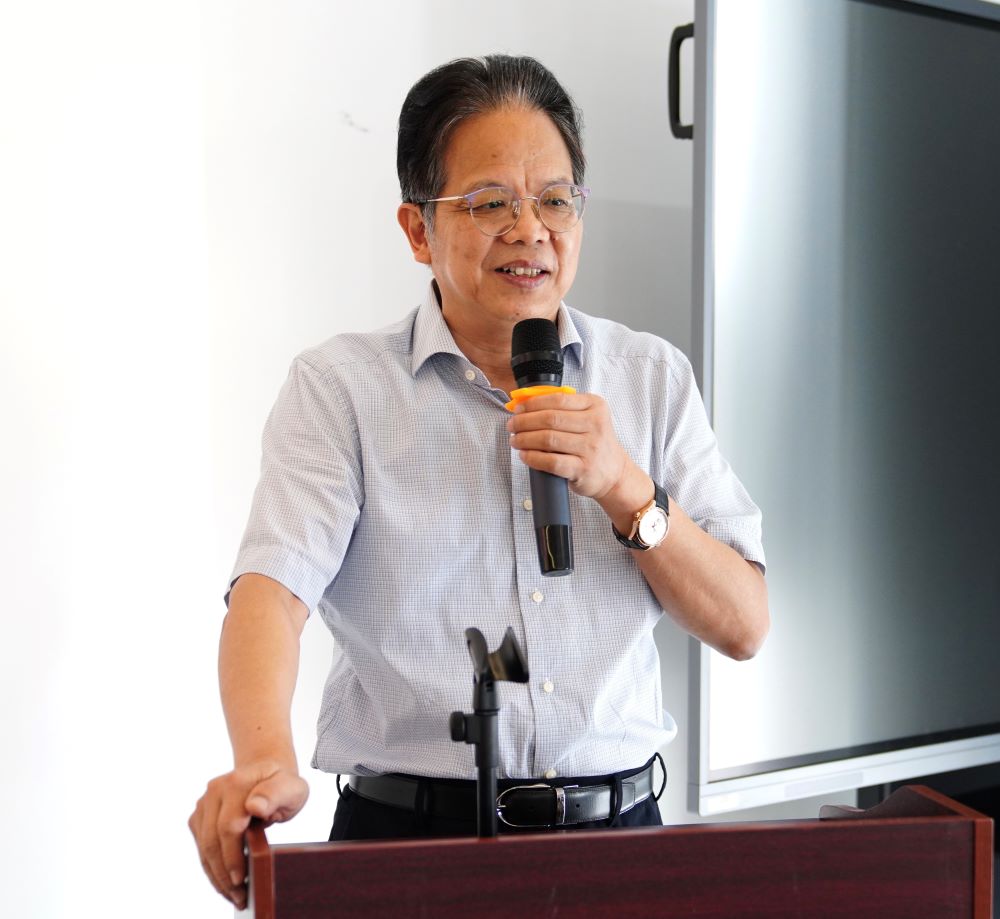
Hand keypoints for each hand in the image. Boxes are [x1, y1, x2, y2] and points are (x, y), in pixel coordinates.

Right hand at [189, 762, 308, 909]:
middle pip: (212, 840)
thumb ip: (276, 794)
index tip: (242, 879)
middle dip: (224, 873)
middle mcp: (215, 790)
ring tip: (234, 895)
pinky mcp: (200, 816)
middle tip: (239, 896)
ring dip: (216, 875)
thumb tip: (255, 806)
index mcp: (237, 782)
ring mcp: (205, 803)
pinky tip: (225, 882)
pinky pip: (202, 846)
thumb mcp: (291, 787)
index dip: (233, 855)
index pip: (229, 826)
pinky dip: (212, 867)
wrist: (266, 771)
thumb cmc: (282, 783)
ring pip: (204, 847)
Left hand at [506, 391, 628, 500]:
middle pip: (550, 419)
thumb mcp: (588, 418)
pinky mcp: (583, 469)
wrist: (614, 473)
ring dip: (525, 439)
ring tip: (515, 440)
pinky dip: (533, 458)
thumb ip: (564, 408)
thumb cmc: (595, 444)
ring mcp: (590, 448)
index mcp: (595, 406)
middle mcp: (595, 425)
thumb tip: (526, 404)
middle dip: (524, 422)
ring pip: (548, 439)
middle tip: (512, 425)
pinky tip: (525, 455)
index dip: (533, 404)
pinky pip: (551, 462)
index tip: (518, 409)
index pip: (558, 400)